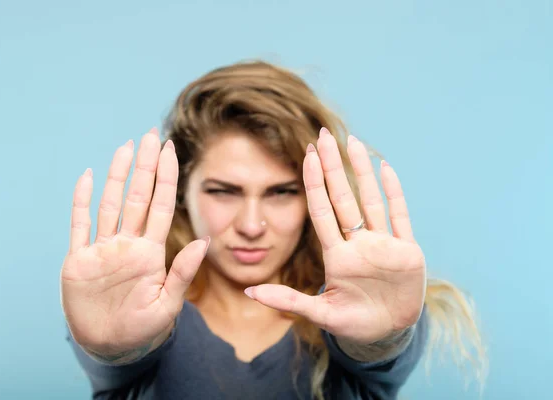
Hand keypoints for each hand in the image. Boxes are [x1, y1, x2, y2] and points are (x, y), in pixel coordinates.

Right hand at [60, 128, 207, 358]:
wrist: (112, 347)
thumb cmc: (144, 328)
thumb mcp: (167, 304)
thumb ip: (183, 273)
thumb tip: (205, 241)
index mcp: (150, 252)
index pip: (160, 206)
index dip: (165, 178)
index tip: (170, 150)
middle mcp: (127, 244)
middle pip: (137, 197)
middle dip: (145, 166)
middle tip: (151, 135)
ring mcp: (103, 249)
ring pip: (111, 204)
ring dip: (117, 176)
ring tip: (126, 147)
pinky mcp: (79, 261)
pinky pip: (80, 225)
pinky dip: (82, 201)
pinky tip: (88, 176)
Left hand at [245, 128, 425, 344]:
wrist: (387, 334)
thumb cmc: (352, 323)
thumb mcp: (320, 313)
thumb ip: (289, 301)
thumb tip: (249, 292)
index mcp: (337, 255)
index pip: (321, 210)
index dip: (313, 183)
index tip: (306, 155)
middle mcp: (358, 243)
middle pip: (342, 197)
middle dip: (332, 167)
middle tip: (323, 135)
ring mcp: (383, 244)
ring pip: (370, 199)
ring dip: (363, 171)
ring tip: (353, 141)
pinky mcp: (407, 251)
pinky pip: (400, 216)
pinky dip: (395, 192)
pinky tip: (386, 167)